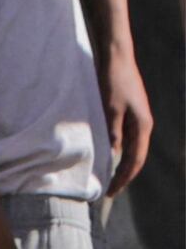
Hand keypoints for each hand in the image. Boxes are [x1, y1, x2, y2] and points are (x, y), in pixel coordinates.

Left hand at [109, 44, 155, 193]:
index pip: (135, 160)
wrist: (116, 57)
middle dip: (124, 175)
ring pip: (131, 148)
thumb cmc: (113, 80)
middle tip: (109, 191)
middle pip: (135, 157)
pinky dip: (117, 150)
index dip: (124, 177)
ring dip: (120, 164)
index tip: (111, 192)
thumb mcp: (110, 108)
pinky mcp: (128, 112)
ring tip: (107, 177)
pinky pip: (124, 137)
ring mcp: (136, 118)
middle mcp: (142, 124)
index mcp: (142, 126)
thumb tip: (113, 154)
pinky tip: (106, 155)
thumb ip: (112, 131)